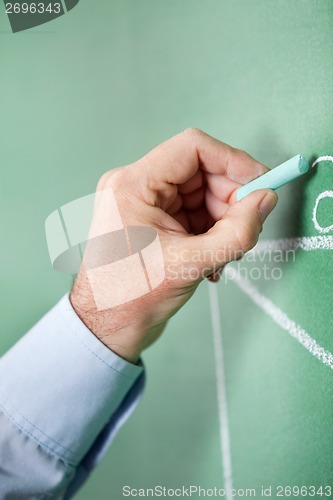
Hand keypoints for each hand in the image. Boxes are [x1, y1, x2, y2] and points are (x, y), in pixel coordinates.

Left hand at [70, 128, 276, 362]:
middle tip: (246, 229)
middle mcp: (135, 186)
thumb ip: (237, 232)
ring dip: (222, 221)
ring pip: (200, 195)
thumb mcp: (190, 264)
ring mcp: (144, 203)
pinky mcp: (152, 220)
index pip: (193, 148)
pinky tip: (212, 262)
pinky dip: (210, 232)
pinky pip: (192, 213)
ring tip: (225, 255)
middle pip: (201, 172)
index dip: (233, 161)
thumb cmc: (131, 297)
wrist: (105, 328)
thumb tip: (266, 201)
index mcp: (133, 184)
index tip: (261, 183)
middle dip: (230, 200)